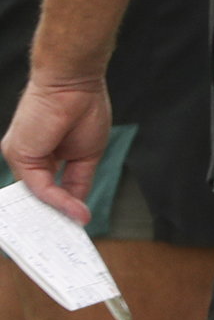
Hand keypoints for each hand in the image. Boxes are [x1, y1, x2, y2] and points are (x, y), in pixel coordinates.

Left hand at [1, 72, 113, 225]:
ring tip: (70, 234)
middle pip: (39, 196)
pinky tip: (73, 212)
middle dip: (54, 218)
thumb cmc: (85, 106)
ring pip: (35, 195)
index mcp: (45, 155)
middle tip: (70, 238)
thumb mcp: (89, 152)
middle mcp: (29, 158)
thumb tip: (79, 209)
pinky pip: (37, 186)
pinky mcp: (18, 155)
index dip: (63, 208)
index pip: (50, 189)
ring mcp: (21, 157)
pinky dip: (55, 201)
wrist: (74, 80)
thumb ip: (79, 181)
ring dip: (52, 216)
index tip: (75, 226)